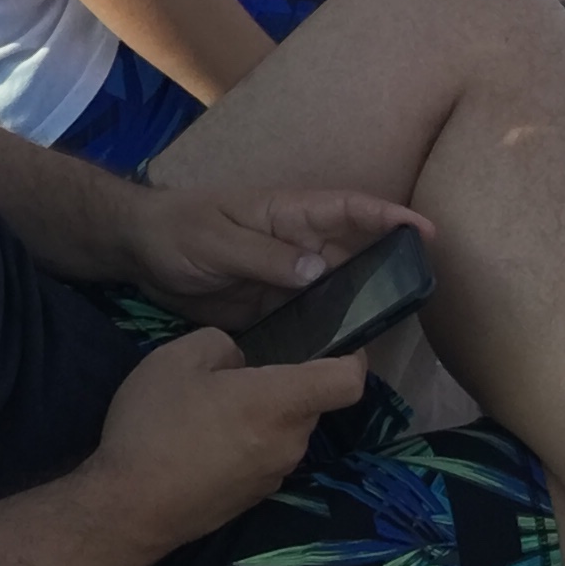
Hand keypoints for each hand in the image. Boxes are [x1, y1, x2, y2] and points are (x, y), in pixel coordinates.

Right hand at [79, 327, 367, 560]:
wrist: (128, 509)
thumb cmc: (156, 426)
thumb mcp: (177, 358)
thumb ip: (222, 344)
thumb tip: (239, 361)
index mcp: (280, 403)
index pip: (348, 380)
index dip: (350, 355)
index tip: (331, 340)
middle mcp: (289, 443)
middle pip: (310, 403)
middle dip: (283, 383)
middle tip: (234, 372)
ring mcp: (273, 476)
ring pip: (283, 430)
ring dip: (260, 415)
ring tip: (208, 408)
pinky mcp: (252, 499)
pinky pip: (263, 457)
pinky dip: (245, 444)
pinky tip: (200, 442)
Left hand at [117, 183, 427, 330]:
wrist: (139, 253)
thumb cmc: (177, 231)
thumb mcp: (217, 240)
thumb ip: (264, 256)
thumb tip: (319, 270)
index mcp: (287, 212)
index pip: (347, 209)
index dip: (388, 216)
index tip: (425, 232)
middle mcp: (295, 243)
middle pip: (353, 253)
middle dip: (388, 268)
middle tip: (421, 297)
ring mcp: (286, 275)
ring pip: (336, 290)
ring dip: (360, 306)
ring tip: (390, 333)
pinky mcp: (272, 305)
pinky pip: (310, 317)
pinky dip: (329, 332)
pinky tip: (343, 356)